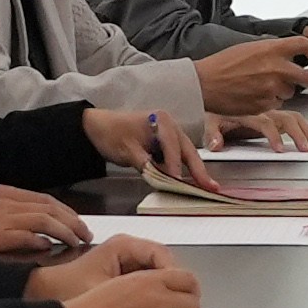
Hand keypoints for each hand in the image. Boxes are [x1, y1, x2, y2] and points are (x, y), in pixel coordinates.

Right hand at [0, 183, 89, 257]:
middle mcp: (2, 201)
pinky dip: (40, 241)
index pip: (46, 199)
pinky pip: (25, 236)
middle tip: (85, 235)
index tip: (81, 225)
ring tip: (74, 243)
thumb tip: (53, 228)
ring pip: (42, 220)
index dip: (68, 212)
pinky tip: (49, 248)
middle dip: (72, 222)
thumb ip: (21, 216)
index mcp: (4, 193)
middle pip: (48, 208)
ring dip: (63, 232)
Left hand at [22, 232, 171, 300]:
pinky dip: (151, 296)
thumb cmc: (68, 289)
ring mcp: (126, 262)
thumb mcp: (103, 292)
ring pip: (157, 274)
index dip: (173, 276)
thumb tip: (167, 301)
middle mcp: (127, 250)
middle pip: (163, 264)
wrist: (43, 293)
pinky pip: (146, 282)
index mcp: (124, 246)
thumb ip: (135, 293)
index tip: (177, 297)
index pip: (162, 255)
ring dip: (162, 292)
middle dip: (172, 286)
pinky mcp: (122, 274)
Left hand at [81, 107, 207, 184]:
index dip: (176, 166)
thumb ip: (146, 164)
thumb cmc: (110, 134)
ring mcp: (169, 133)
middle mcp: (169, 124)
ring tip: (206, 185)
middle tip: (211, 186)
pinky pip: (177, 155)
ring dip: (195, 169)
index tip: (179, 182)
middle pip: (187, 149)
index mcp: (161, 121)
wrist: (96, 127)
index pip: (173, 147)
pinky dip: (184, 167)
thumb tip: (161, 178)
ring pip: (185, 153)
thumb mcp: (127, 150)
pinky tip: (190, 179)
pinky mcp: (164, 142)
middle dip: (199, 169)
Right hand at [195, 36, 307, 113]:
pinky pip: (277, 103)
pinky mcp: (265, 105)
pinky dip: (271, 100)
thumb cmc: (223, 64)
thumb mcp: (250, 48)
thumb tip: (289, 53)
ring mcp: (271, 89)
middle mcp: (275, 68)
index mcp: (272, 50)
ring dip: (284, 90)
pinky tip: (256, 94)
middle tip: (303, 78)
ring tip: (264, 85)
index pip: (305, 45)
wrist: (204, 83)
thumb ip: (273, 50)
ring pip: (291, 92)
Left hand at [217, 108, 307, 150]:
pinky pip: (297, 118)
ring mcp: (272, 111)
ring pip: (295, 117)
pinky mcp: (277, 114)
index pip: (266, 123)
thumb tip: (216, 145)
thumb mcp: (210, 119)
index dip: (274, 136)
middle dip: (298, 134)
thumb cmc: (215, 106)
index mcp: (250, 112)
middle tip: (305, 149)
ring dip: (307, 130)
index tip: (279, 149)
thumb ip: (213, 133)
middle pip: (287, 119)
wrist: (216, 89)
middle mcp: (264, 110)